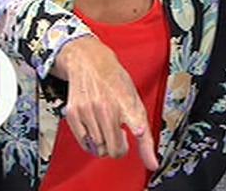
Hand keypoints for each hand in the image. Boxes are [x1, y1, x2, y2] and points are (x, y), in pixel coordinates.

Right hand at [52, 36, 159, 169]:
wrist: (90, 62)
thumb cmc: (115, 82)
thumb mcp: (135, 100)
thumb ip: (144, 132)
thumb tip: (151, 163)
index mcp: (126, 103)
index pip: (134, 118)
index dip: (137, 127)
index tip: (138, 130)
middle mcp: (107, 107)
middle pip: (113, 149)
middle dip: (118, 148)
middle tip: (119, 136)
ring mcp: (88, 110)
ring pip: (98, 148)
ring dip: (103, 144)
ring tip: (106, 126)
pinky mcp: (74, 113)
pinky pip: (84, 142)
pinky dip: (90, 141)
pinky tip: (95, 127)